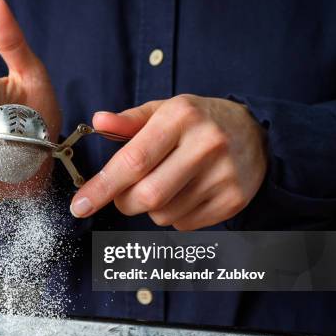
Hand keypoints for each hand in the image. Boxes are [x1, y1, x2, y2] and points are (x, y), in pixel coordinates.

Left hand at [70, 95, 266, 229]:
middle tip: (125, 193)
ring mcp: (224, 175)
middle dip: (124, 201)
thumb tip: (98, 121)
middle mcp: (206, 144)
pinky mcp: (234, 200)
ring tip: (165, 184)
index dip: (102, 188)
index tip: (80, 206)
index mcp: (181, 117)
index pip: (133, 161)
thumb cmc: (198, 121)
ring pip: (163, 215)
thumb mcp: (164, 110)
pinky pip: (184, 224)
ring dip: (151, 208)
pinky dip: (174, 216)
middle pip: (147, 196)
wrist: (255, 133)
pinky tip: (186, 193)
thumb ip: (129, 121)